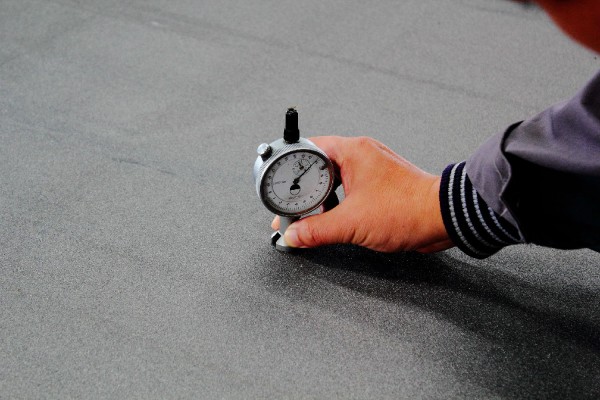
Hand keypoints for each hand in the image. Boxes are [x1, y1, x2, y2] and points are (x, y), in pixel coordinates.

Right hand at [271, 136, 452, 252]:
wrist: (444, 218)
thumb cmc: (407, 209)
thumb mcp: (352, 222)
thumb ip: (317, 230)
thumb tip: (293, 236)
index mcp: (352, 151)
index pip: (307, 148)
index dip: (288, 166)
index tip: (276, 183)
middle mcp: (360, 155)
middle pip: (317, 166)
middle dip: (301, 189)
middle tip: (288, 207)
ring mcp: (370, 170)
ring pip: (333, 180)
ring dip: (319, 199)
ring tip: (306, 217)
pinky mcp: (378, 186)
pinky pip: (348, 190)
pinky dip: (335, 204)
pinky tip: (329, 220)